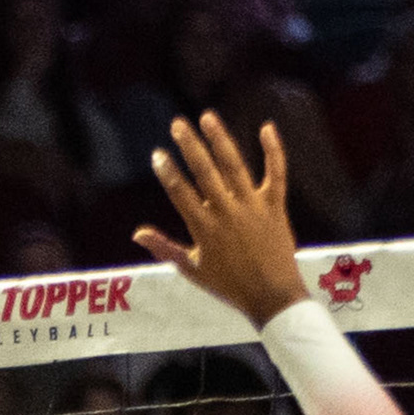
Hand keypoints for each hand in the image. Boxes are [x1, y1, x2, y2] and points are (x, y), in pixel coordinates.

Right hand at [134, 112, 310, 328]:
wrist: (273, 297)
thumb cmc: (229, 286)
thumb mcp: (192, 270)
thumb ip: (165, 248)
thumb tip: (137, 233)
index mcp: (204, 228)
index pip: (180, 192)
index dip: (167, 171)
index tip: (158, 154)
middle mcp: (227, 212)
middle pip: (205, 172)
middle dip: (189, 145)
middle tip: (178, 124)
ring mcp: (253, 206)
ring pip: (234, 166)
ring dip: (220, 139)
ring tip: (207, 117)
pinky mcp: (275, 206)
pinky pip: (276, 173)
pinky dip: (273, 151)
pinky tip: (266, 127)